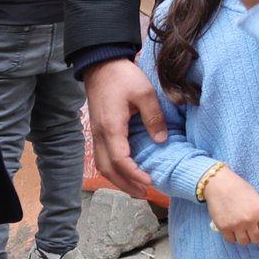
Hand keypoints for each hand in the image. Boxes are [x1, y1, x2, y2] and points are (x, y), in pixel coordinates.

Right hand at [86, 58, 164, 197]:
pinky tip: (125, 171)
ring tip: (136, 188)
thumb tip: (161, 141)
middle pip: (107, 169)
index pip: (119, 160)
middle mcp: (100, 135)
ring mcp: (96, 133)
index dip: (134, 174)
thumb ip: (153, 118)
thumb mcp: (144, 93)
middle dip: (125, 184)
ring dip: (118, 179)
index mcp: (111, 128)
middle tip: (144, 194)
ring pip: (102, 165)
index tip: (150, 182)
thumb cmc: (123, 76)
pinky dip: (113, 168)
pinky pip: (102, 156)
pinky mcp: (98, 130)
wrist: (101, 64)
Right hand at [204, 169, 258, 245]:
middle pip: (257, 240)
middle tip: (253, 231)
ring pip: (244, 242)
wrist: (220, 185)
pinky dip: (233, 237)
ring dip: (244, 238)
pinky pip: (231, 240)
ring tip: (243, 231)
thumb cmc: (240, 189)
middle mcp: (249, 220)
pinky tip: (233, 231)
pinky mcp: (223, 227)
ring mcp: (235, 225)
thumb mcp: (256, 199)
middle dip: (256, 237)